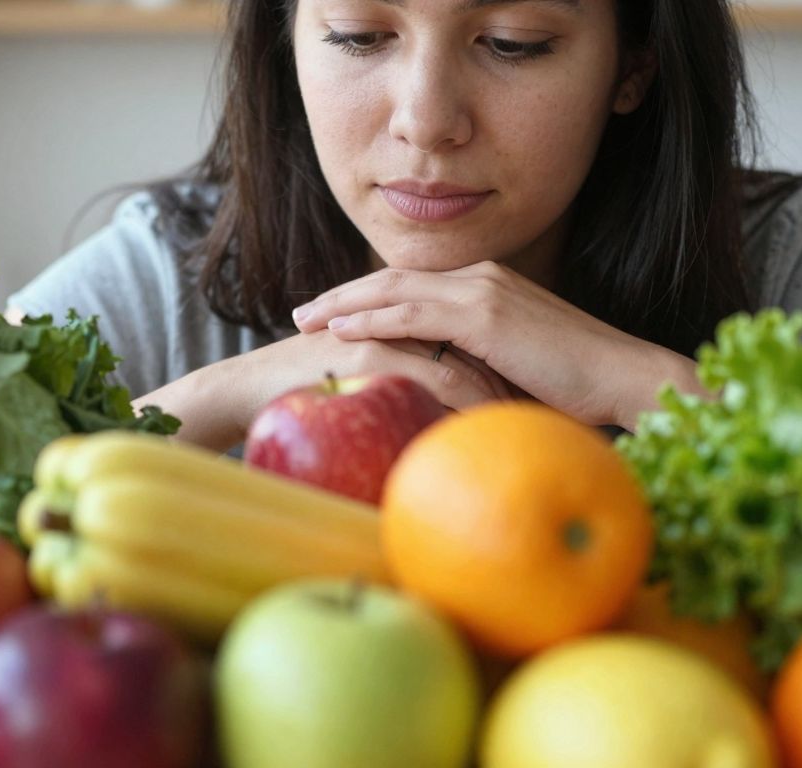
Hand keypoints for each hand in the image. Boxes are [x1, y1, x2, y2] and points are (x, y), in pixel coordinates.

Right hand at [135, 329, 510, 451]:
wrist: (247, 388)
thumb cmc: (306, 389)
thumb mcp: (368, 380)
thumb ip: (408, 376)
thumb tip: (445, 406)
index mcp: (407, 319)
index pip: (474, 335)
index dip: (507, 362)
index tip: (543, 393)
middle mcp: (403, 317)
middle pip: (479, 340)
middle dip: (515, 372)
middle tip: (554, 404)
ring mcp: (389, 331)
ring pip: (463, 357)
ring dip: (499, 390)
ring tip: (533, 422)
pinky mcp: (371, 354)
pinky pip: (432, 377)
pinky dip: (464, 403)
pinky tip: (487, 428)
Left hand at [291, 261, 702, 430]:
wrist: (625, 378)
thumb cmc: (579, 386)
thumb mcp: (518, 367)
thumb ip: (480, 364)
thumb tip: (445, 386)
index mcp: (488, 286)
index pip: (413, 286)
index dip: (368, 297)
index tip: (333, 314)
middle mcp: (481, 278)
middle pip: (393, 280)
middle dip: (343, 295)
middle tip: (303, 313)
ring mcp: (482, 292)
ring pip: (394, 291)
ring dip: (344, 304)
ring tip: (307, 320)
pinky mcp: (485, 316)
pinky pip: (413, 315)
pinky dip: (373, 320)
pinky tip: (342, 330)